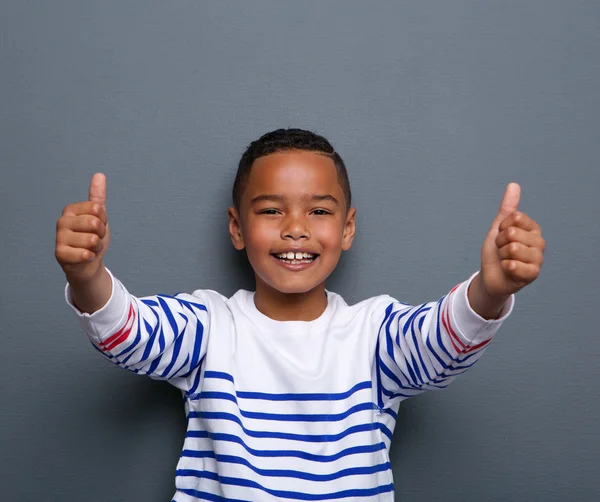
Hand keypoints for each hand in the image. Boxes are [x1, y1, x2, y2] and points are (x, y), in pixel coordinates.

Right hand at [55, 173, 109, 283]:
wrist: (88, 264)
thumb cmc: (92, 239)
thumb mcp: (99, 217)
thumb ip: (98, 196)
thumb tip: (99, 175)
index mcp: (71, 210)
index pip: (98, 209)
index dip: (103, 220)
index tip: (97, 227)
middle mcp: (62, 221)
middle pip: (95, 223)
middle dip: (101, 235)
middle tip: (94, 240)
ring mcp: (59, 238)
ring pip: (92, 240)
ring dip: (96, 248)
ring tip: (89, 249)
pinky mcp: (60, 254)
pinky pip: (85, 254)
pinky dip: (90, 258)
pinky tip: (84, 258)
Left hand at [479, 182, 544, 298]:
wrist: (491, 276)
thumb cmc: (497, 252)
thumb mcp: (499, 227)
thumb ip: (508, 207)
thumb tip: (514, 184)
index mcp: (533, 229)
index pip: (515, 217)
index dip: (501, 227)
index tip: (501, 236)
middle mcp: (539, 242)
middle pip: (512, 233)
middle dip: (499, 243)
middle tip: (502, 250)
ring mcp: (538, 259)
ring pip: (512, 248)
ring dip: (502, 255)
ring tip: (505, 260)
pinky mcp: (533, 274)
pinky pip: (513, 265)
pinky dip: (505, 267)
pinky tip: (508, 270)